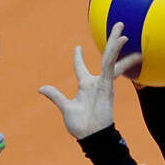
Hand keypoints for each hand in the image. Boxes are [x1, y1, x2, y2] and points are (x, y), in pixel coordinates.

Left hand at [38, 22, 143, 138]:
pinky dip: (114, 54)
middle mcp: (96, 82)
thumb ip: (55, 96)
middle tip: (116, 28)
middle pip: (103, 58)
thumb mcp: (65, 107)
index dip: (78, 57)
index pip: (80, 68)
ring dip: (116, 44)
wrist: (91, 136)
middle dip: (109, 43)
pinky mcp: (108, 85)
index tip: (77, 48)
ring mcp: (103, 83)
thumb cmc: (80, 126)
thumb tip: (41, 88)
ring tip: (123, 32)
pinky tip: (121, 42)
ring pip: (110, 59)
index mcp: (85, 86)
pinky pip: (111, 66)